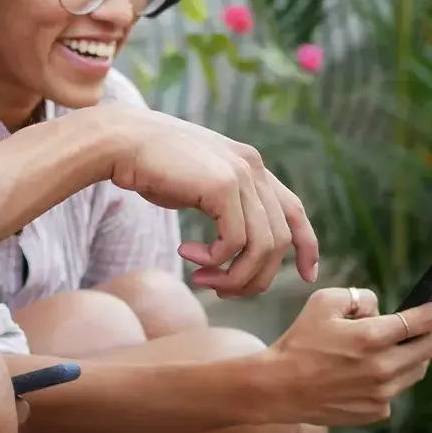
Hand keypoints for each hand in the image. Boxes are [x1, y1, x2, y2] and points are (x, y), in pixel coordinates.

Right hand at [102, 107, 318, 295]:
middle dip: (254, 277)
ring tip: (202, 278)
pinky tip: (186, 254)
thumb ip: (225, 204)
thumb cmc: (152, 166)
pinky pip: (234, 242)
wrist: (122, 143)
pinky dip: (214, 260)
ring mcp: (241, 174)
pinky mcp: (223, 186)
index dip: (307, 244)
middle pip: (279, 240)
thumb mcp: (200, 184)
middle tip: (219, 289)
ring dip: (234, 276)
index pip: (294, 210)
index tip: (308, 274)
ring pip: (262, 247)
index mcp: (251, 165)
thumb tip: (239, 246)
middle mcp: (253, 167)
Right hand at [261, 288, 431, 425]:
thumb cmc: (300, 341)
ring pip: (417, 370)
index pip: (419, 322)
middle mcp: (383, 368)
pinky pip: (397, 389)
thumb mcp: (323, 302)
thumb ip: (359, 297)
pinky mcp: (376, 412)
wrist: (281, 386)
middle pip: (429, 349)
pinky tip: (377, 366)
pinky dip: (395, 374)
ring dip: (418, 353)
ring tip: (407, 341)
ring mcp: (382, 394)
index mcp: (371, 338)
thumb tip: (380, 307)